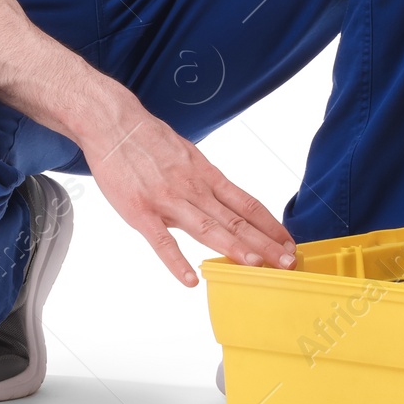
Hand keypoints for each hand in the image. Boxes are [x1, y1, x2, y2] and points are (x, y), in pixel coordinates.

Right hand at [81, 103, 296, 285]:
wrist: (114, 124)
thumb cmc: (149, 139)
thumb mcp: (187, 156)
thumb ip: (202, 183)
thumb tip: (218, 204)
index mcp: (206, 176)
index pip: (247, 204)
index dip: (269, 225)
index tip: (288, 241)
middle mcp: (194, 189)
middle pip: (236, 220)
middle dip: (265, 243)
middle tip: (289, 262)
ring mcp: (168, 200)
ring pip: (208, 229)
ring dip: (235, 248)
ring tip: (258, 266)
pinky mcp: (140, 211)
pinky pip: (161, 241)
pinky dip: (176, 262)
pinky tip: (190, 280)